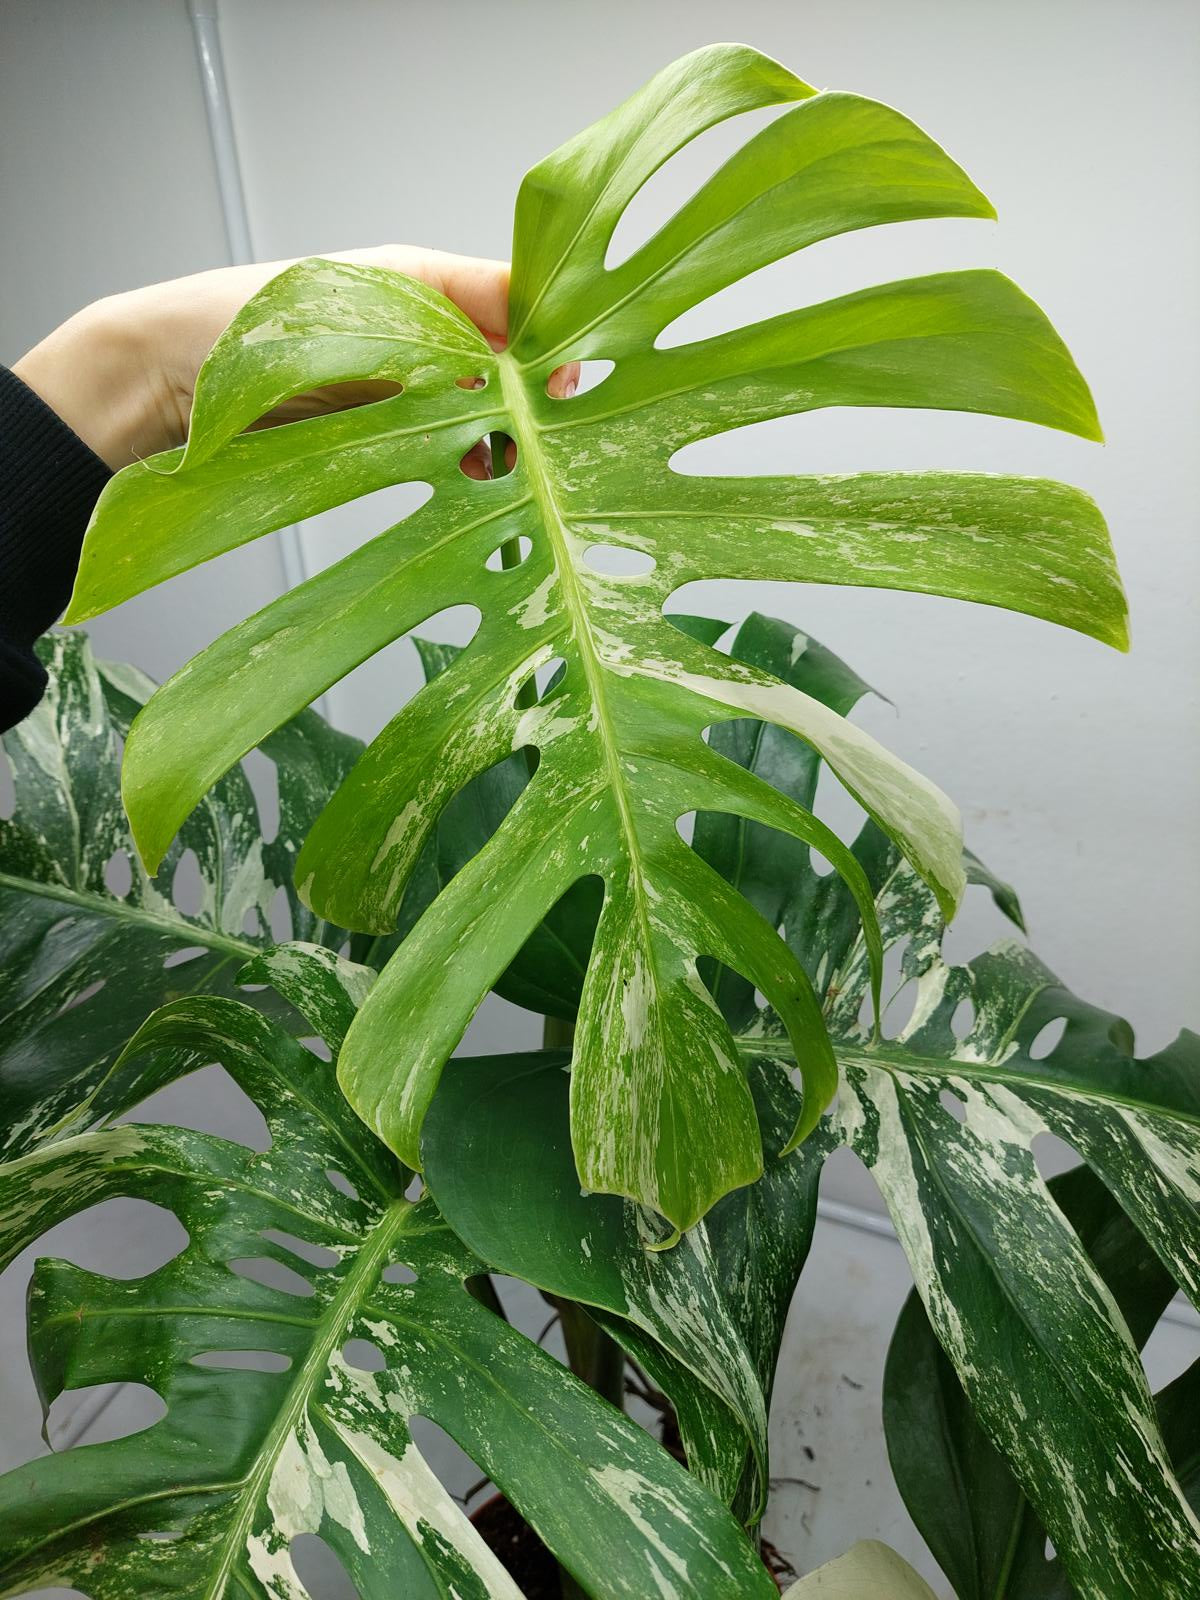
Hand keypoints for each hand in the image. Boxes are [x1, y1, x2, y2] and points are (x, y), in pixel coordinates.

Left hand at [13, 247, 575, 471]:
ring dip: (511, 439)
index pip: (517, 300)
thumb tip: (529, 347)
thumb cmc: (238, 328)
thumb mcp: (353, 308)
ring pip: (488, 411)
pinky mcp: (386, 434)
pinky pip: (450, 449)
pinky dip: (474, 466)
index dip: (551, 340)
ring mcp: (406, 385)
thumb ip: (445, 317)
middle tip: (554, 438)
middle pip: (512, 362)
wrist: (159, 384)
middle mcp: (422, 330)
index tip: (565, 384)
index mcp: (419, 278)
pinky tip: (485, 484)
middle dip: (539, 398)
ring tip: (523, 470)